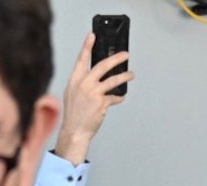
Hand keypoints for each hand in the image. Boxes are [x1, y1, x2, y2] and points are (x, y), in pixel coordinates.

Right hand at [55, 33, 132, 164]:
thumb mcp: (74, 93)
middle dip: (115, 59)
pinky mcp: (101, 103)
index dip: (87, 46)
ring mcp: (92, 93)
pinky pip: (115, 97)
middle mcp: (83, 84)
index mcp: (74, 80)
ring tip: (132, 74)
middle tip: (125, 54)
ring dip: (124, 77)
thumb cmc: (75, 112)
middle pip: (102, 66)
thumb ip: (84, 83)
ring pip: (113, 81)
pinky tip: (120, 98)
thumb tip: (101, 78)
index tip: (93, 35)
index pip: (81, 59)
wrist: (74, 129)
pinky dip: (119, 97)